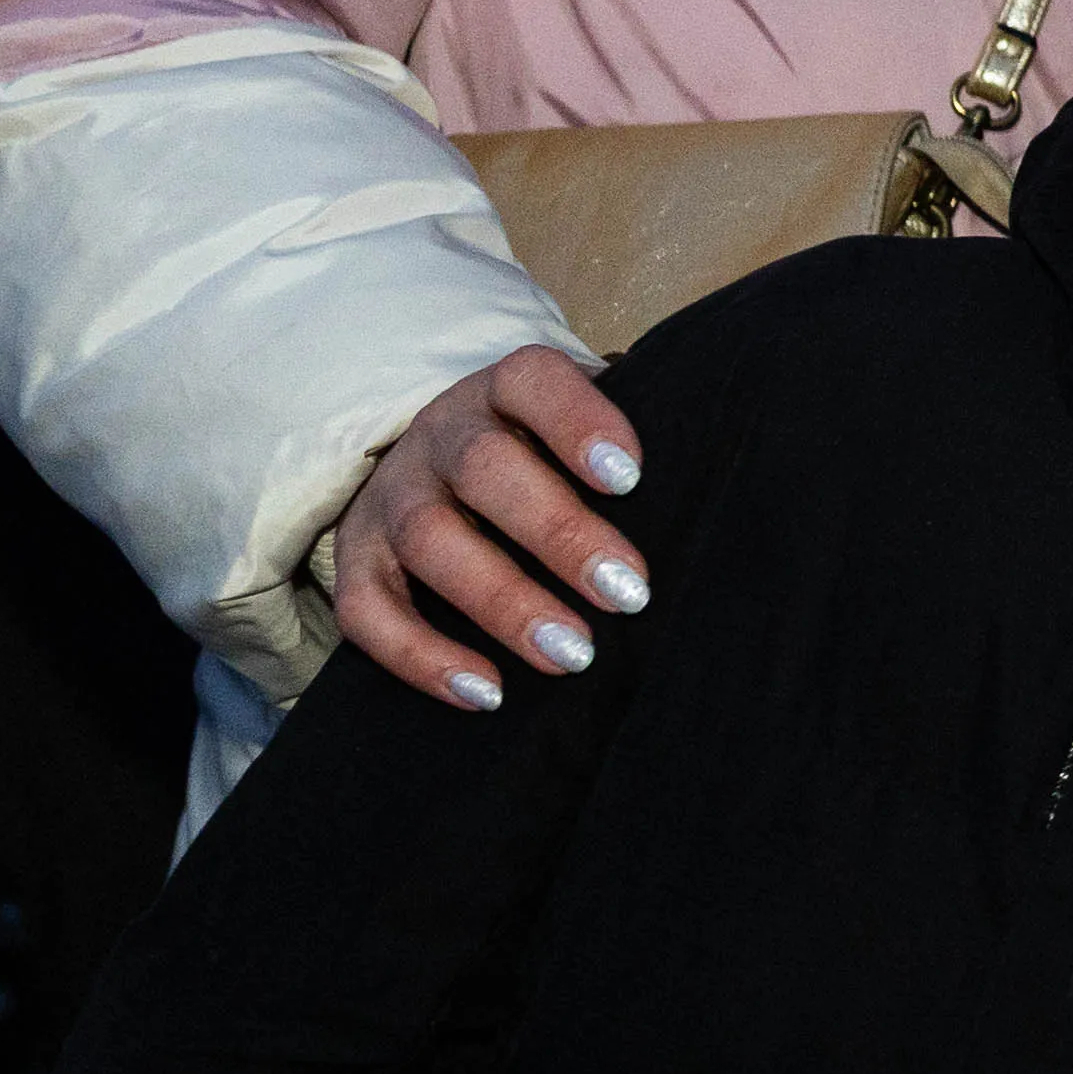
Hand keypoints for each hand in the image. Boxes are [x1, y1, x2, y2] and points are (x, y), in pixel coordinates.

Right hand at [330, 345, 653, 711]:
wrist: (439, 465)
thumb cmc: (549, 456)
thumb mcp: (585, 431)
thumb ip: (633, 443)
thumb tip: (716, 483)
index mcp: (503, 389)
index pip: (533, 381)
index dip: (579, 422)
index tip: (631, 478)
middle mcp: (440, 434)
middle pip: (485, 469)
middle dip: (559, 534)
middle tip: (629, 594)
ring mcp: (391, 496)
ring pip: (429, 541)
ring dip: (503, 602)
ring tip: (573, 654)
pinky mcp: (357, 561)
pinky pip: (368, 610)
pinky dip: (422, 656)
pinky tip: (486, 692)